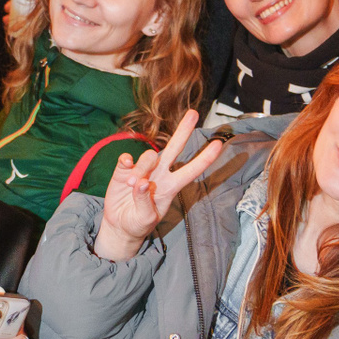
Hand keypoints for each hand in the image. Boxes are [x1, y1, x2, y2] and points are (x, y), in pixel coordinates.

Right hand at [95, 110, 224, 261]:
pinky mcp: (124, 170)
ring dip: (141, 169)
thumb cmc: (138, 222)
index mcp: (171, 187)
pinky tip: (125, 165)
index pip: (191, 170)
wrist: (119, 225)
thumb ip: (144, 201)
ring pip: (148, 156)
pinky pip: (126, 158)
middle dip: (184, 131)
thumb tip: (142, 181)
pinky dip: (126, 161)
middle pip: (174, 148)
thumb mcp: (145, 218)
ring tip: (132, 185)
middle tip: (193, 113)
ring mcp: (142, 170)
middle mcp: (159, 174)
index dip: (205, 158)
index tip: (219, 144)